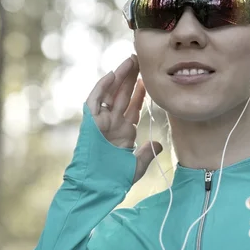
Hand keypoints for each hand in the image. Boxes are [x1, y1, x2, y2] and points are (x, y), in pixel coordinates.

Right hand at [86, 55, 162, 183]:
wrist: (96, 188)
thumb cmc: (114, 181)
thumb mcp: (137, 166)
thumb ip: (147, 153)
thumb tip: (159, 144)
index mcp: (123, 132)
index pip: (133, 106)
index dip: (141, 92)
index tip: (149, 79)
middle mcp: (112, 124)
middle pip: (122, 95)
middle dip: (131, 78)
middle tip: (140, 60)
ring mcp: (101, 122)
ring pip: (110, 93)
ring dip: (119, 77)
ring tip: (129, 61)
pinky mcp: (90, 122)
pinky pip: (95, 101)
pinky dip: (101, 87)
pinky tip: (112, 74)